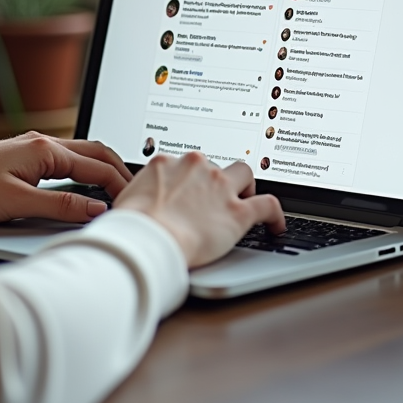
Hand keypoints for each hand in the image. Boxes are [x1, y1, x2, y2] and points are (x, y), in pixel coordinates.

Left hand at [0, 131, 130, 223]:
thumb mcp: (18, 203)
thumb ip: (61, 206)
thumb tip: (97, 209)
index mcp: (45, 149)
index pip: (96, 166)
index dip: (119, 185)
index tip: (134, 203)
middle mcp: (43, 143)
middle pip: (96, 151)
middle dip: (119, 170)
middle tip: (135, 192)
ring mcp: (34, 147)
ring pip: (82, 153)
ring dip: (104, 168)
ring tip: (119, 188)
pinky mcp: (26, 156)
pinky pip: (68, 159)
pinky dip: (86, 169)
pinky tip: (88, 183)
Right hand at [114, 152, 285, 267]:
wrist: (145, 239)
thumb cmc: (131, 226)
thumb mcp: (126, 199)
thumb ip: (139, 194)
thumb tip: (136, 204)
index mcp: (169, 162)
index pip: (186, 165)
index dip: (191, 180)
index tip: (191, 192)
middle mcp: (198, 167)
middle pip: (216, 166)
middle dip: (217, 180)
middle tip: (215, 199)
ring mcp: (220, 187)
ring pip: (245, 174)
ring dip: (246, 187)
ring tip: (245, 202)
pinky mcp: (238, 212)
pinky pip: (267, 206)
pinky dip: (276, 215)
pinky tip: (276, 225)